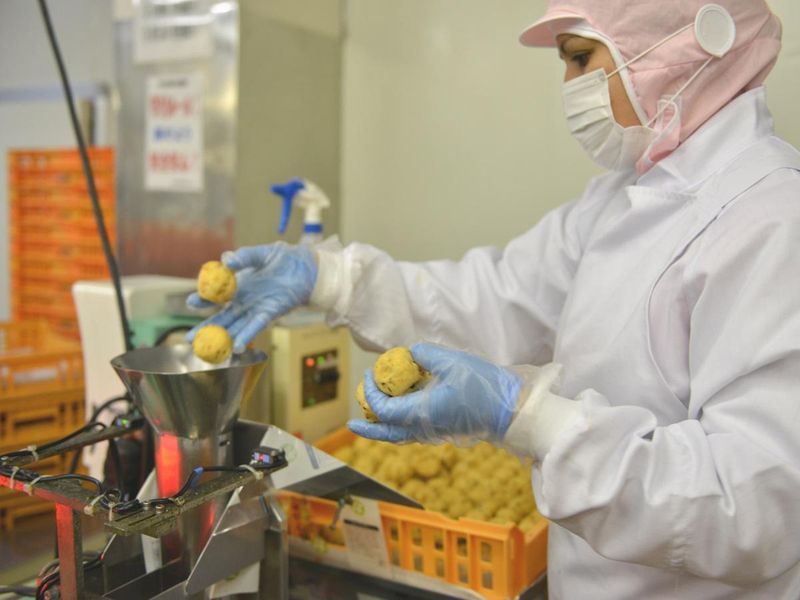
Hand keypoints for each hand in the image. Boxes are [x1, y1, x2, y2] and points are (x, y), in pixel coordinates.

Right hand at [186, 242, 316, 351]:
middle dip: (205, 329)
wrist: (308, 267)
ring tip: (207, 350)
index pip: (215, 295)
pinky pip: (256, 326)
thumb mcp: (262, 254)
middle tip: (188, 339)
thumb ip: (244, 256)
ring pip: (236, 327)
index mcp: (238, 286)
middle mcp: (244, 301)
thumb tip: (225, 259)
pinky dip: (246, 335)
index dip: (203, 299)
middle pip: (221, 318)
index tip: (191, 302)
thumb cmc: (285, 259)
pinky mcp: (271, 313)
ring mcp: (256, 309)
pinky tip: (237, 347)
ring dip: (223, 339)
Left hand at [348, 343, 521, 443]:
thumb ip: (424, 354)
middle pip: (386, 434)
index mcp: (421, 412)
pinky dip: (399, 425)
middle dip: (368, 428)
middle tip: (351, 424)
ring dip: (382, 427)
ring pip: (399, 436)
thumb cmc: (482, 386)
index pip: (384, 409)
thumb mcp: (450, 360)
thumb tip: (409, 354)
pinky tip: (401, 410)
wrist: (510, 411)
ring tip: (372, 417)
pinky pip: (413, 432)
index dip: (372, 393)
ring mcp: (434, 432)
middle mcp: (423, 427)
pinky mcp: (443, 430)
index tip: (370, 373)